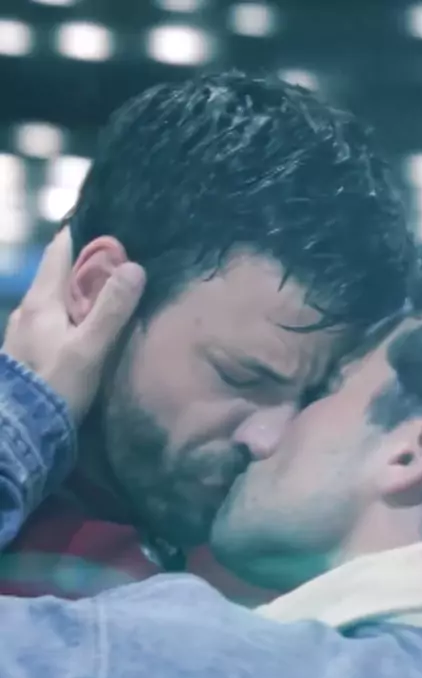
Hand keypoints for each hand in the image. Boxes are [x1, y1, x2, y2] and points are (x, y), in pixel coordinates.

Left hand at [2, 229, 145, 422]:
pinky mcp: (26, 352)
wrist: (20, 433)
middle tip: (124, 267)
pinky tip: (86, 331)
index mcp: (41, 300)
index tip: (117, 234)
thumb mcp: (89, 349)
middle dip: (89, 266)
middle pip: (59, 273)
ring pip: (55, 299)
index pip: (61, 248)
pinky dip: (71, 316)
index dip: (88, 235)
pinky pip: (51, 321)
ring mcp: (23, 331)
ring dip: (80, 294)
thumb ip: (112, 310)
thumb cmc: (56, 388)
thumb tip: (134, 267)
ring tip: (111, 299)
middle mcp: (27, 309)